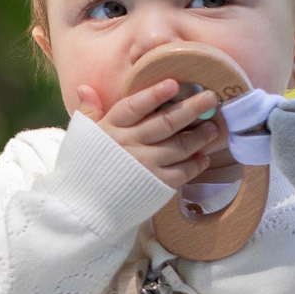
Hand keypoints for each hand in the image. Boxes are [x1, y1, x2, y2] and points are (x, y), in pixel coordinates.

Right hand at [77, 78, 226, 191]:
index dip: (155, 94)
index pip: (135, 106)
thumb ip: (88, 111)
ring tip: (213, 127)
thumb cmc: (83, 170)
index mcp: (111, 128)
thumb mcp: (81, 137)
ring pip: (179, 146)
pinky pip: (182, 172)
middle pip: (165, 123)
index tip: (174, 84)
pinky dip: (195, 164)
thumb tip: (85, 88)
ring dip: (199, 136)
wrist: (84, 209)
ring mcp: (145, 165)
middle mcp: (130, 144)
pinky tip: (203, 157)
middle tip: (210, 98)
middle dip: (191, 109)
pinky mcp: (156, 186)